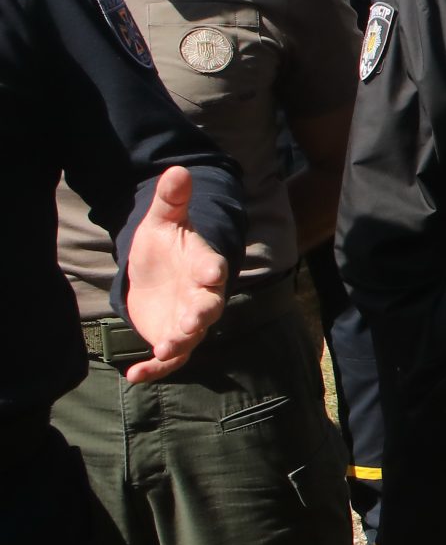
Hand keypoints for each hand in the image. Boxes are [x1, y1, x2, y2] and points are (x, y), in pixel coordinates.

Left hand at [121, 167, 230, 383]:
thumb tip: (177, 169)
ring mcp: (188, 320)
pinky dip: (153, 370)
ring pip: (191, 337)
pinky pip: (168, 359)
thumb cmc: (165, 246)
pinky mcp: (172, 338)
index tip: (211, 273)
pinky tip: (133, 375)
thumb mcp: (163, 221)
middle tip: (191, 323)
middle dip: (200, 316)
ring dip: (179, 344)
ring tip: (163, 349)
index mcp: (204, 266)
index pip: (213, 267)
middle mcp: (202, 296)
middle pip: (208, 308)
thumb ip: (172, 200)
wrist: (158, 274)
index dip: (212, 271)